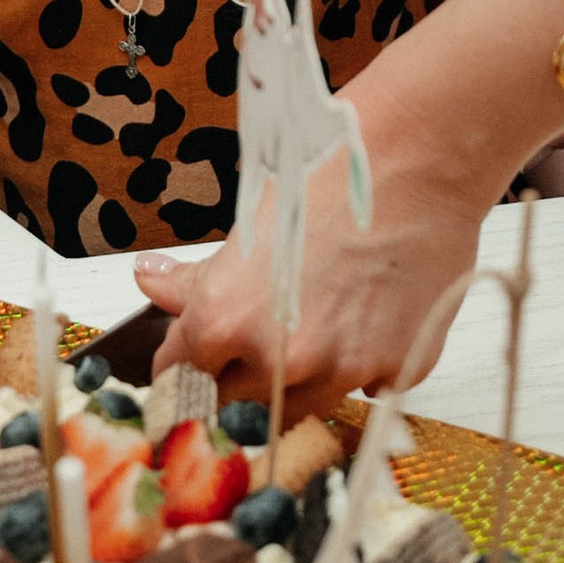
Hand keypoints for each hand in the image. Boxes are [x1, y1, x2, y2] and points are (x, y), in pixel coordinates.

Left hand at [137, 129, 489, 413]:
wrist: (414, 154)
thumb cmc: (327, 173)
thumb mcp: (246, 221)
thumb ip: (193, 276)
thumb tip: (149, 280)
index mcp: (225, 320)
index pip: (180, 378)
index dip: (187, 367)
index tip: (197, 362)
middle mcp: (278, 357)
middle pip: (236, 407)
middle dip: (239, 382)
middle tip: (257, 343)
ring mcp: (341, 371)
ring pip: (300, 408)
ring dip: (299, 380)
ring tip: (318, 319)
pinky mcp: (395, 371)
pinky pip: (366, 390)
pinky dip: (361, 367)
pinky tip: (367, 318)